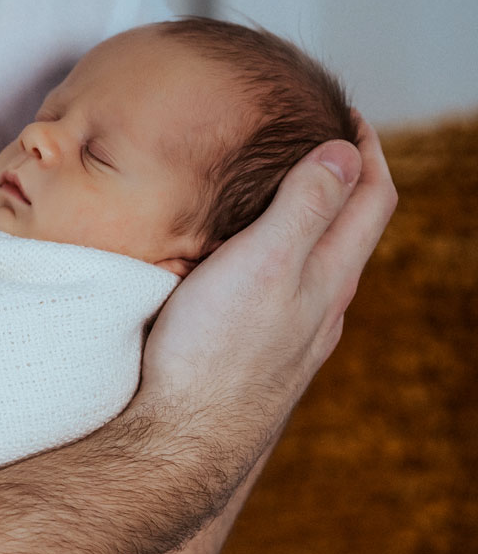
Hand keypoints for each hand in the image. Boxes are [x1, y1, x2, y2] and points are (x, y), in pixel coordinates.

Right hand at [136, 120, 394, 473]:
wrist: (182, 439)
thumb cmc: (215, 351)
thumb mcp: (264, 262)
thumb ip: (305, 206)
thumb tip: (346, 151)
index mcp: (330, 276)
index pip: (372, 200)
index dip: (368, 151)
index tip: (347, 114)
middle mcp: (324, 307)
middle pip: (353, 232)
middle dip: (345, 181)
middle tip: (318, 141)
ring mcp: (295, 337)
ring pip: (322, 268)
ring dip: (315, 223)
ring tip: (284, 194)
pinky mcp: (261, 359)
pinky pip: (289, 297)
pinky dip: (285, 261)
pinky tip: (251, 269)